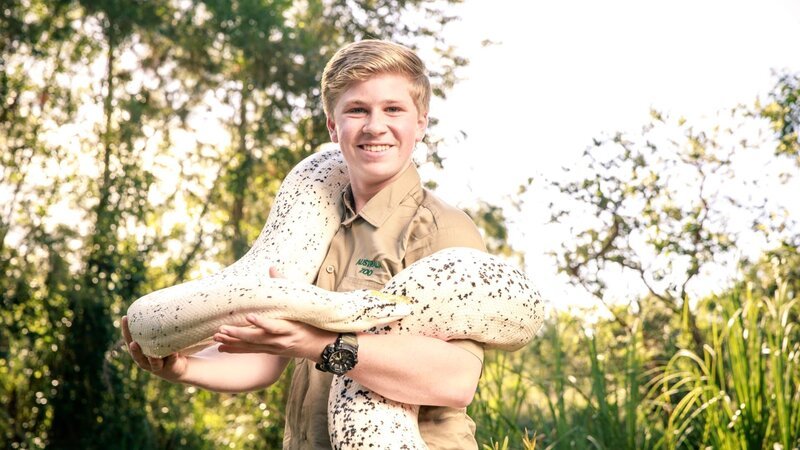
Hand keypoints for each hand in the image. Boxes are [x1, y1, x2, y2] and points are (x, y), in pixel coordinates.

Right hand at [121, 315, 187, 381]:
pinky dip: (173, 357)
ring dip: (153, 359)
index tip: (125, 317)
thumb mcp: (161, 335)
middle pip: (137, 355)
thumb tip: (167, 297)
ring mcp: (157, 366)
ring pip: (154, 363)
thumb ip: (161, 323)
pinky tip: (175, 353)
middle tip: (133, 343)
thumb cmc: (166, 347)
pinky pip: (172, 362)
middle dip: (135, 350)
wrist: (178, 367)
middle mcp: (146, 360)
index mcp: (140, 350)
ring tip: (153, 354)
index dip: (126, 330)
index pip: (130, 339)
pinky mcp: (171, 368)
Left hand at [212, 267, 336, 360]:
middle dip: (239, 334)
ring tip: (217, 336)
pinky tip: (222, 347)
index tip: (249, 316)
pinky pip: (251, 351)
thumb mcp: (303, 304)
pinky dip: (236, 349)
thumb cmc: (311, 321)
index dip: (262, 322)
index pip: (275, 325)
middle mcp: (282, 340)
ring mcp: (276, 347)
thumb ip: (285, 286)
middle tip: (222, 329)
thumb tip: (272, 268)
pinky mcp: (271, 351)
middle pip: (258, 338)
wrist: (321, 345)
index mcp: (291, 326)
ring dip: (234, 342)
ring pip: (252, 346)